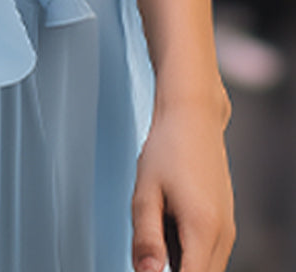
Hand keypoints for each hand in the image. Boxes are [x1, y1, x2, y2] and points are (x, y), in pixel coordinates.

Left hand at [131, 93, 234, 271]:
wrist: (193, 116)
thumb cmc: (166, 148)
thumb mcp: (146, 191)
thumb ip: (146, 238)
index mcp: (203, 228)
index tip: (150, 266)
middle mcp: (223, 235)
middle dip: (173, 271)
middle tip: (152, 237)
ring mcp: (228, 230)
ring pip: (204, 268)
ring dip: (180, 261)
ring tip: (160, 218)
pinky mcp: (225, 224)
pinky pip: (207, 254)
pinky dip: (187, 250)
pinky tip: (169, 218)